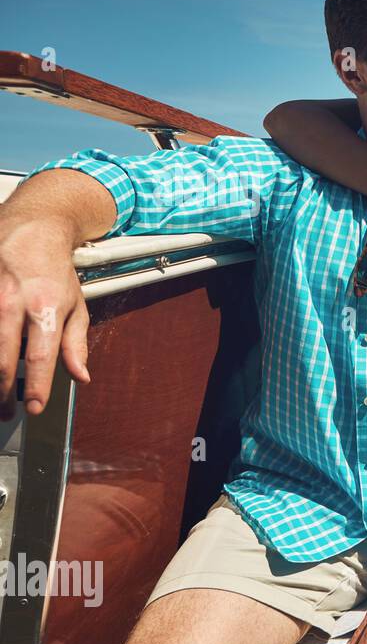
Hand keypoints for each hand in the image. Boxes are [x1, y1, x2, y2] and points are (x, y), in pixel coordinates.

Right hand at [0, 224, 91, 421]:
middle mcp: (13, 304)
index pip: (42, 357)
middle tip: (7, 413)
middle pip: (4, 359)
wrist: (31, 229)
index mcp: (45, 309)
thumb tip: (81, 376)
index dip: (38, 386)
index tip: (36, 408)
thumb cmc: (55, 271)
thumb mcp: (76, 305)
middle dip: (4, 392)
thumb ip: (76, 343)